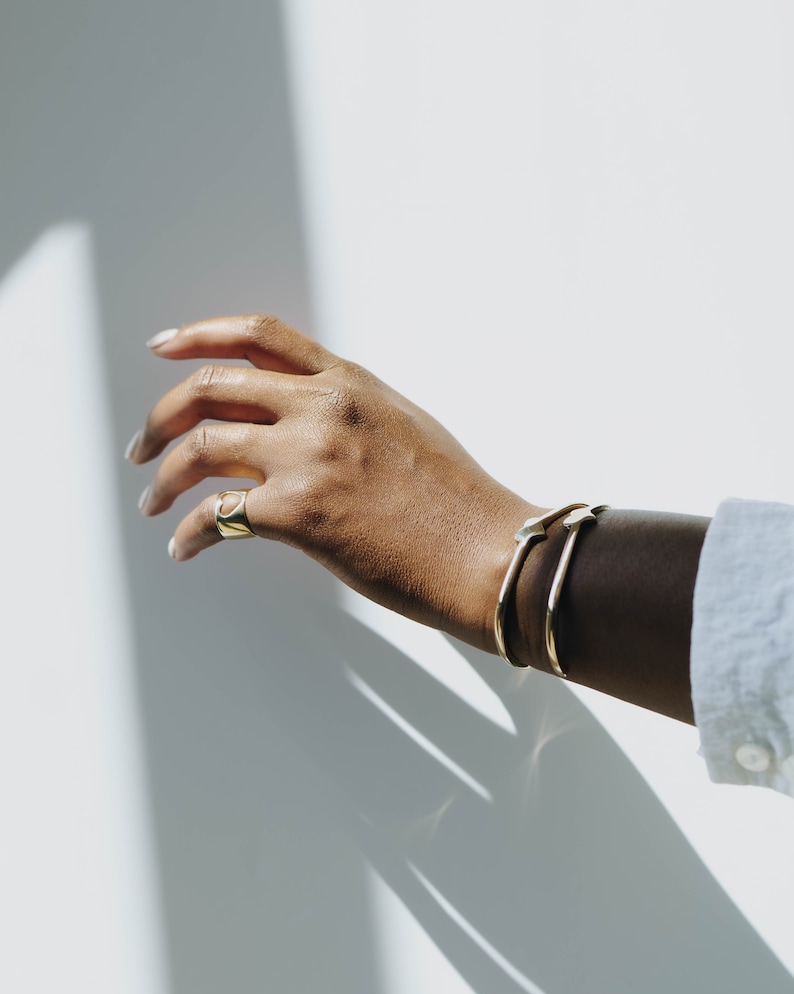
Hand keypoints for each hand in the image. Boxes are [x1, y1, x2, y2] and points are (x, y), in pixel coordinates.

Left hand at [127, 313, 537, 651]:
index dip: (198, 335)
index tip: (162, 347)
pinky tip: (185, 548)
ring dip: (162, 476)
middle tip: (141, 445)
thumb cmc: (456, 499)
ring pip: (200, 446)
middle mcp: (320, 409)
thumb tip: (290, 426)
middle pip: (209, 387)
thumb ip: (345, 412)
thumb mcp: (402, 426)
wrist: (486, 551)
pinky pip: (217, 515)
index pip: (258, 336)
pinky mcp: (298, 514)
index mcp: (347, 383)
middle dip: (160, 416)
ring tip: (152, 500)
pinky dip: (189, 533)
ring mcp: (306, 458)